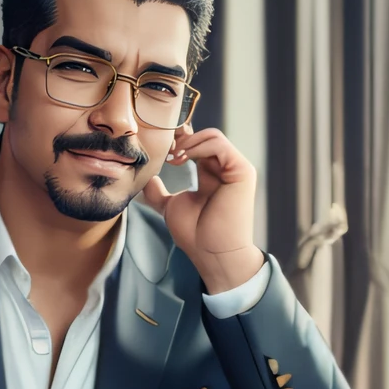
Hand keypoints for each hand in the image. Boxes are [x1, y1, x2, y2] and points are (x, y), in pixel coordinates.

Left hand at [141, 124, 264, 293]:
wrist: (212, 252)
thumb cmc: (195, 234)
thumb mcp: (170, 206)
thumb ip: (158, 193)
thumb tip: (146, 179)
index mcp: (210, 174)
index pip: (197, 145)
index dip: (179, 140)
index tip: (160, 149)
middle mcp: (224, 169)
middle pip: (204, 136)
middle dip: (180, 139)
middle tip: (164, 152)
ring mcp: (235, 168)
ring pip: (212, 136)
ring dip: (188, 143)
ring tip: (172, 158)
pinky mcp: (242, 170)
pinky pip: (218, 144)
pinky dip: (197, 147)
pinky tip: (182, 160)